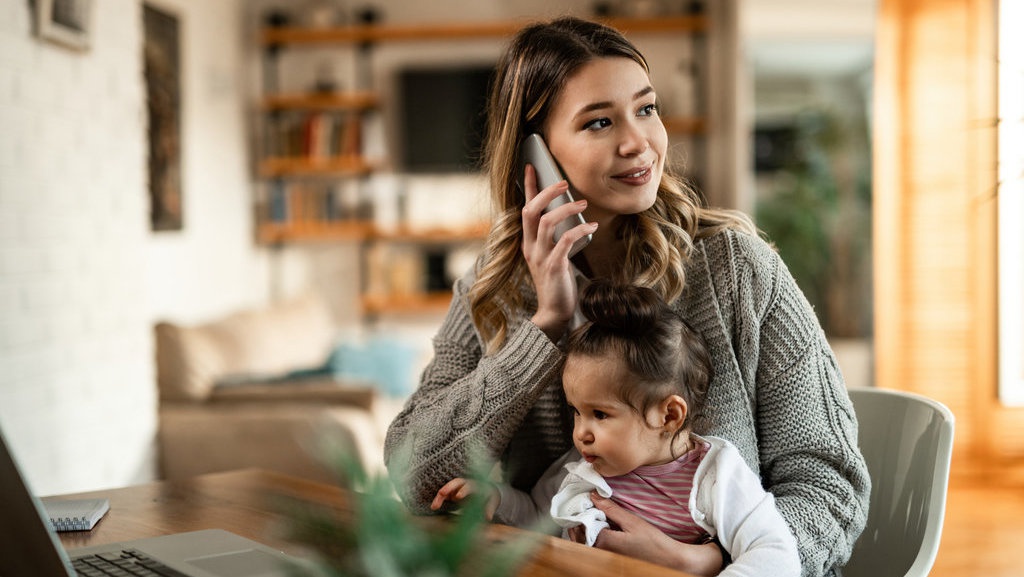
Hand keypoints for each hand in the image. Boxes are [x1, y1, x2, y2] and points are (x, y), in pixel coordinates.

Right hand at [430, 478, 498, 519]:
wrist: (487, 491)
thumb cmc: (489, 496)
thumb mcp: (492, 502)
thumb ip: (490, 509)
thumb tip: (488, 517)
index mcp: (476, 485)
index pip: (469, 486)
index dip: (463, 490)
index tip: (458, 497)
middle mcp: (465, 484)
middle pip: (455, 483)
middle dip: (448, 488)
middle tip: (441, 493)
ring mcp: (458, 488)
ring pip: (447, 489)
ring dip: (440, 496)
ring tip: (434, 507)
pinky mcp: (452, 492)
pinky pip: (444, 495)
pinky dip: (438, 500)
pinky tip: (433, 507)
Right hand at [520, 164, 597, 341]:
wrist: (555, 313)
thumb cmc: (558, 283)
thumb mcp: (553, 256)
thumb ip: (556, 238)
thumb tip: (570, 215)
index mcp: (529, 243)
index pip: (525, 209)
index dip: (528, 187)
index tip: (531, 167)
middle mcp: (530, 247)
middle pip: (530, 211)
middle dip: (546, 193)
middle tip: (563, 182)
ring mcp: (540, 257)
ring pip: (546, 223)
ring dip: (565, 209)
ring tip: (582, 203)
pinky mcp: (553, 267)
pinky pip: (564, 242)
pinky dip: (579, 231)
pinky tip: (591, 227)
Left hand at [588, 493, 723, 575]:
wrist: (667, 559)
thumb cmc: (653, 542)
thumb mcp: (632, 521)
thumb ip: (611, 509)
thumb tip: (594, 497)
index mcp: (604, 542)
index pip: (582, 523)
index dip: (581, 510)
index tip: (585, 500)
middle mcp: (601, 552)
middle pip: (579, 534)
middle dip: (580, 519)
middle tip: (588, 506)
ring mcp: (604, 557)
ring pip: (584, 541)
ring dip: (585, 527)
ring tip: (595, 514)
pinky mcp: (609, 558)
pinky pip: (593, 546)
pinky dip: (592, 535)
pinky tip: (602, 526)